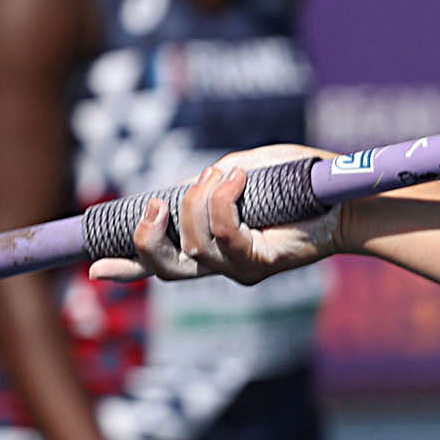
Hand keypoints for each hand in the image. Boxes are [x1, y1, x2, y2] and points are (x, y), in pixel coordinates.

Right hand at [87, 146, 343, 285]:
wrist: (347, 199)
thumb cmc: (300, 183)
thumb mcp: (249, 169)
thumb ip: (216, 175)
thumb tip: (199, 180)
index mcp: (208, 245)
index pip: (158, 263)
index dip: (124, 269)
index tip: (92, 269)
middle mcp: (220, 264)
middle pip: (164, 266)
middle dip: (148, 235)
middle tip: (160, 203)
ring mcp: (239, 269)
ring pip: (192, 244)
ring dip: (200, 201)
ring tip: (228, 174)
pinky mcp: (262, 264)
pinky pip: (226, 237)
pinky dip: (226, 202)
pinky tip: (240, 179)